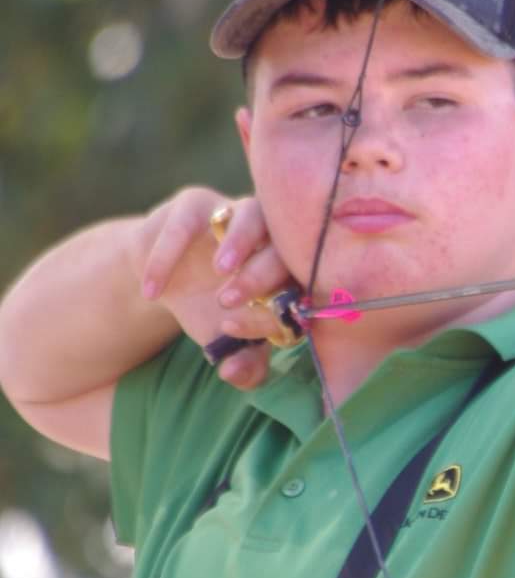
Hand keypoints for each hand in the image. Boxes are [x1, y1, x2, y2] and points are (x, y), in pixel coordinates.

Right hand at [138, 188, 294, 388]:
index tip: (235, 330)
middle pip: (285, 246)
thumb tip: (234, 372)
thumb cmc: (207, 310)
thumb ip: (244, 365)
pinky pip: (186, 224)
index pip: (298, 289)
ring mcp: (236, 216)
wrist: (164, 281)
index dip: (273, 310)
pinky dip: (167, 257)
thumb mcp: (225, 342)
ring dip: (240, 242)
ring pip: (253, 214)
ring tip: (219, 271)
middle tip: (227, 301)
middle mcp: (272, 239)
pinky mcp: (197, 204)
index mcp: (289, 273)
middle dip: (261, 275)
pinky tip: (153, 291)